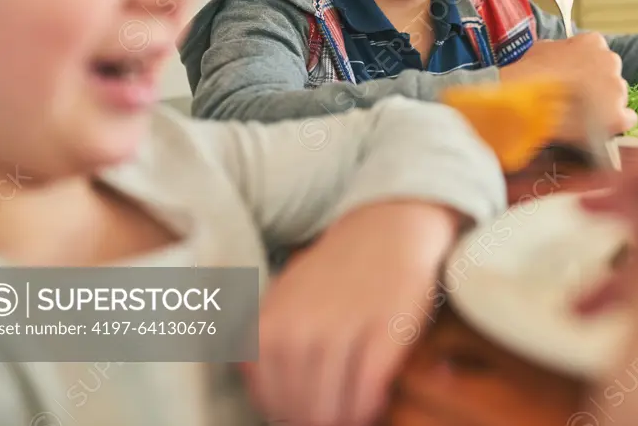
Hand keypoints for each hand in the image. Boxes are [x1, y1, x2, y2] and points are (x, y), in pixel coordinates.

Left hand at [243, 201, 463, 425]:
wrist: (388, 229)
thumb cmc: (336, 268)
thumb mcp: (284, 293)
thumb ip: (263, 335)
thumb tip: (249, 377)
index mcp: (269, 326)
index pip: (267, 398)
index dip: (286, 412)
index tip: (301, 410)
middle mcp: (299, 331)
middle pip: (299, 410)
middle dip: (314, 420)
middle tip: (332, 416)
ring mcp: (342, 332)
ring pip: (330, 411)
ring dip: (342, 420)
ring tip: (354, 414)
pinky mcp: (384, 333)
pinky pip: (366, 393)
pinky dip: (368, 408)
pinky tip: (376, 404)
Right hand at [500, 33, 636, 135]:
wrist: (529, 103)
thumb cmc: (530, 74)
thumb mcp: (538, 51)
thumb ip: (557, 52)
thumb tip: (557, 59)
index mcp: (592, 42)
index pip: (595, 52)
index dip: (583, 67)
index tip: (572, 78)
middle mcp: (611, 61)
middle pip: (609, 75)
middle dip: (597, 86)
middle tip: (576, 99)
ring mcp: (617, 90)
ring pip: (617, 98)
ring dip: (604, 106)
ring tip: (583, 117)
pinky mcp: (618, 116)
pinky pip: (624, 120)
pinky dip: (614, 125)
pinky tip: (598, 130)